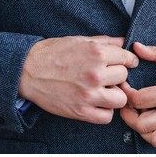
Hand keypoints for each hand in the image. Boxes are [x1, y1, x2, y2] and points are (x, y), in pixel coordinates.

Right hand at [19, 35, 138, 123]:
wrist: (28, 70)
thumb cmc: (53, 53)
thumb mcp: (81, 40)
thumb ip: (106, 41)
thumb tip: (125, 42)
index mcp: (97, 53)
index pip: (127, 59)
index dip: (128, 60)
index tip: (126, 63)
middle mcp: (95, 73)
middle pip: (124, 77)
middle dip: (117, 75)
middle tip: (107, 75)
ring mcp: (89, 94)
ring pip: (121, 98)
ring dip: (114, 95)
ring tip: (104, 90)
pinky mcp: (81, 111)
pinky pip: (107, 116)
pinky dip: (105, 111)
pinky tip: (98, 102)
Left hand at [120, 42, 155, 149]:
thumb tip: (137, 47)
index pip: (140, 100)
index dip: (127, 93)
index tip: (125, 86)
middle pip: (143, 125)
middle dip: (128, 116)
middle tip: (127, 105)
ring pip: (155, 139)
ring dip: (141, 130)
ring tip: (140, 116)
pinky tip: (155, 125)